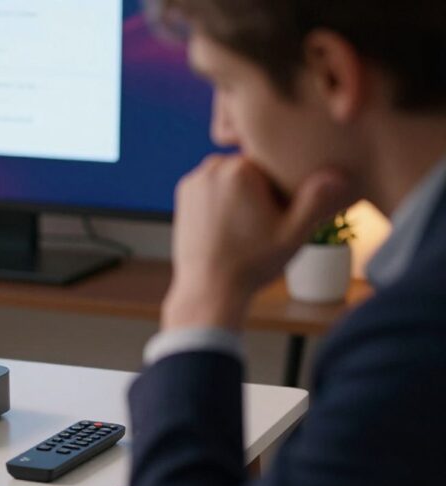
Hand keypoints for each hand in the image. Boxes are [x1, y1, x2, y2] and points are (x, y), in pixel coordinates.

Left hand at [164, 155, 354, 330]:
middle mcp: (213, 166)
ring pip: (232, 176)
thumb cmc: (253, 264)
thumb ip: (316, 202)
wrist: (209, 287)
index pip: (275, 163)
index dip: (282, 189)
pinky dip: (221, 198)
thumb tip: (337, 175)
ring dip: (240, 192)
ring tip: (243, 225)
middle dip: (261, 188)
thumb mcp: (293, 235)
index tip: (277, 215)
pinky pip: (213, 185)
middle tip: (259, 224)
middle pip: (252, 167)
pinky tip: (226, 224)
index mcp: (241, 169)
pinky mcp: (184, 192)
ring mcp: (195, 179)